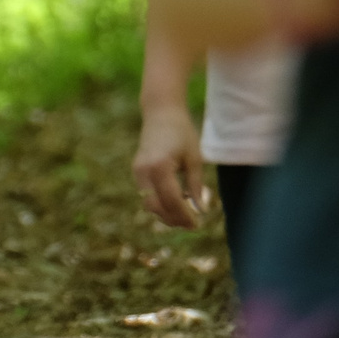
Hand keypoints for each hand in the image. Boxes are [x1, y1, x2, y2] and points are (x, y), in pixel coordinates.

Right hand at [132, 94, 208, 229]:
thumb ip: (195, 185)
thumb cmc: (182, 132)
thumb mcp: (194, 158)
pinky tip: (176, 202)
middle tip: (192, 224)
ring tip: (185, 214)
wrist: (161, 112)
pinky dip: (160, 203)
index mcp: (160, 167)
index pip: (171, 200)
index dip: (184, 216)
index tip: (197, 225)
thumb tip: (200, 210)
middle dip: (174, 219)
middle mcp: (144, 171)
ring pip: (149, 204)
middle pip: (156, 207)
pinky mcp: (137, 171)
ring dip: (166, 213)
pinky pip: (147, 195)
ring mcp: (138, 172)